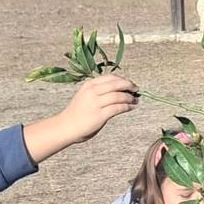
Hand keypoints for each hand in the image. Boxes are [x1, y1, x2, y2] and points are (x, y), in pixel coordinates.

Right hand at [23, 74, 139, 163]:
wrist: (66, 126)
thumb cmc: (77, 113)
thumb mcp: (86, 96)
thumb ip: (98, 92)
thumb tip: (118, 91)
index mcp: (89, 85)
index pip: (110, 78)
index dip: (123, 80)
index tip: (130, 84)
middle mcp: (93, 91)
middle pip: (116, 84)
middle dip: (129, 86)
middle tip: (136, 90)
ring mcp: (96, 103)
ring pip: (119, 95)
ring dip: (130, 97)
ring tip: (135, 100)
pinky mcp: (100, 115)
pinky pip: (118, 108)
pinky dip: (127, 106)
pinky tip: (131, 107)